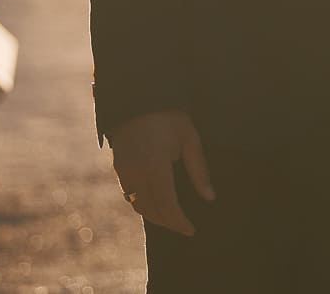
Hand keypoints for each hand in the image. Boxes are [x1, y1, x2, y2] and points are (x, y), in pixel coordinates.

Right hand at [109, 109, 214, 235]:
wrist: (139, 100)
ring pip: (138, 205)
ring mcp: (124, 170)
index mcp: (155, 164)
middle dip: (168, 222)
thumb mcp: (190, 139)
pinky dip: (144, 204)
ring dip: (155, 216)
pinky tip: (157, 205)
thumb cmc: (170, 117)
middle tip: (185, 227)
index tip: (191, 229)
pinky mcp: (119, 168)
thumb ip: (199, 170)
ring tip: (173, 219)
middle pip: (151, 208)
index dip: (178, 220)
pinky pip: (130, 195)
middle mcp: (136, 171)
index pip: (166, 203)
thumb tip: (210, 197)